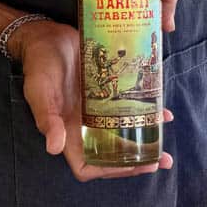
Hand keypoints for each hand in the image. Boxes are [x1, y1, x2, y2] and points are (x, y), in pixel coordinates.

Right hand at [16, 20, 173, 181]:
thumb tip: (54, 148)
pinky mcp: (107, 90)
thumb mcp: (39, 90)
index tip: (132, 166)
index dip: (108, 171)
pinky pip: (128, 106)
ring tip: (166, 138)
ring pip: (124, 131)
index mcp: (67, 131)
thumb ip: (47, 117)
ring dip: (146, 137)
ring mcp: (97, 108)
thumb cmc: (39, 64)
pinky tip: (162, 110)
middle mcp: (84, 124)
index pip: (86, 165)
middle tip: (162, 161)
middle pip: (112, 153)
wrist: (47, 35)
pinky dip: (145, 111)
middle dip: (136, 160)